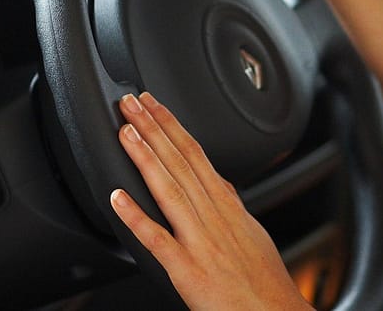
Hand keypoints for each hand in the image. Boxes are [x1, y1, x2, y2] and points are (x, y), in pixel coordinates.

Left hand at [111, 91, 310, 309]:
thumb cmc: (265, 279)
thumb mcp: (252, 230)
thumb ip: (231, 205)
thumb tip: (220, 183)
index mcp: (226, 204)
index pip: (195, 153)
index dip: (172, 125)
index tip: (154, 105)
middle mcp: (212, 215)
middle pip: (179, 162)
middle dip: (154, 129)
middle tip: (131, 102)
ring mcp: (198, 240)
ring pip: (168, 189)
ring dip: (146, 158)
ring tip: (125, 132)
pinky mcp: (186, 269)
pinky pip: (156, 239)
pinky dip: (136, 216)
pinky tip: (117, 198)